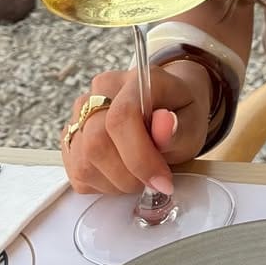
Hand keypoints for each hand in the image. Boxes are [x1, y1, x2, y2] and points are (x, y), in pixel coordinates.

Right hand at [60, 62, 210, 195]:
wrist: (169, 106)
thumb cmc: (181, 113)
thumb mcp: (193, 123)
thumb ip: (179, 128)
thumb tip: (165, 125)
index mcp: (137, 79)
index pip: (121, 116)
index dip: (139, 157)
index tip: (161, 180)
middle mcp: (102, 90)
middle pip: (97, 141)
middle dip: (128, 175)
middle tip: (153, 182)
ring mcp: (82, 111)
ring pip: (83, 161)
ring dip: (116, 183)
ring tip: (139, 177)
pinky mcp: (72, 134)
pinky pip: (77, 171)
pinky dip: (102, 184)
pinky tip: (122, 175)